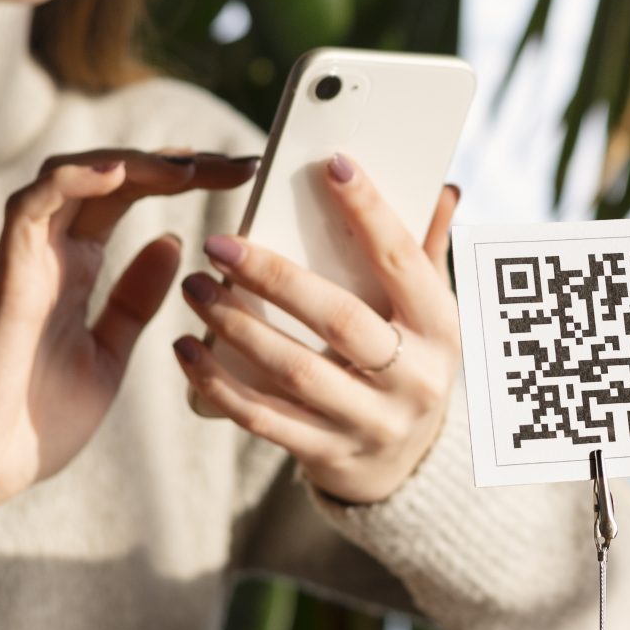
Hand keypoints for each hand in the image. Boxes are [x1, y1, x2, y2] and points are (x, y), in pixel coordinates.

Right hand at [0, 150, 257, 515]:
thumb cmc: (36, 420)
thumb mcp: (110, 352)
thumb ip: (135, 298)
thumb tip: (173, 241)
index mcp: (76, 266)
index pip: (131, 194)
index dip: (184, 174)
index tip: (246, 173)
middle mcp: (50, 251)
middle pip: (110, 175)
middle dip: (176, 161)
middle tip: (242, 164)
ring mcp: (26, 259)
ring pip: (71, 175)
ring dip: (133, 163)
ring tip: (193, 167)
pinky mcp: (7, 276)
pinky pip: (31, 207)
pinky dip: (72, 180)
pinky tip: (118, 172)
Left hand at [175, 155, 462, 504]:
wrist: (408, 464)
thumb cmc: (411, 361)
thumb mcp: (431, 314)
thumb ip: (428, 253)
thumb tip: (442, 189)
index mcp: (443, 329)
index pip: (404, 261)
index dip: (371, 212)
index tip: (332, 165)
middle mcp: (415, 379)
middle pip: (340, 319)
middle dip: (275, 278)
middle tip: (220, 244)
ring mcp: (371, 423)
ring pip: (296, 371)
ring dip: (237, 326)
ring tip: (195, 289)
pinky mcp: (328, 454)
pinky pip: (264, 419)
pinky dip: (219, 384)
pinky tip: (186, 350)